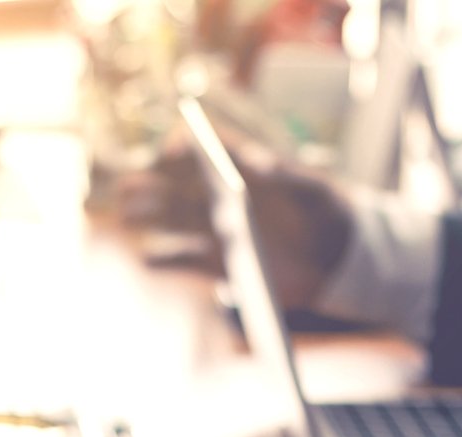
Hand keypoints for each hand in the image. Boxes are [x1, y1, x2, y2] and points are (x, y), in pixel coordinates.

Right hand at [117, 130, 355, 310]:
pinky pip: (185, 261)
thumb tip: (260, 163)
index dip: (185, 148)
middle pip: (180, 186)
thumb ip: (291, 176)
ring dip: (149, 217)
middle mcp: (222, 196)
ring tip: (125, 216)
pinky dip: (165, 260)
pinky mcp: (219, 264)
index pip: (207, 149)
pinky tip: (147, 258)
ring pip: (175, 220)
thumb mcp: (317, 191)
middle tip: (126, 187)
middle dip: (151, 185)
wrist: (336, 261)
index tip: (169, 153)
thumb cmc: (328, 212)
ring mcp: (217, 230)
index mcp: (244, 168)